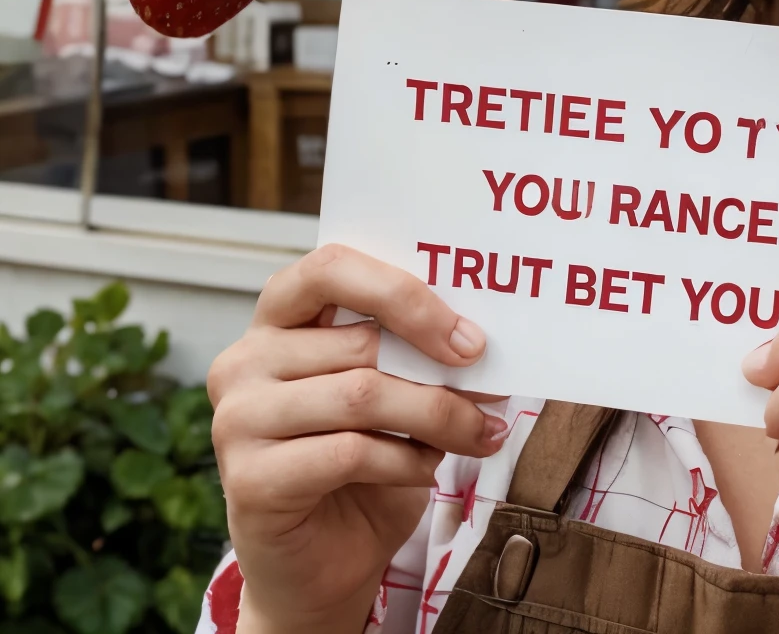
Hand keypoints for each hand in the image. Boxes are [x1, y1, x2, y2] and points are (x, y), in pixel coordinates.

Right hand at [208, 244, 507, 633]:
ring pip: (362, 395)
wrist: (322, 562)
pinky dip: (406, 461)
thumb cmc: (362, 461)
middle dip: (440, 370)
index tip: (467, 334)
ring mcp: (238, 419)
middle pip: (362, 342)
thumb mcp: (392, 390)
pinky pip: (349, 453)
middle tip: (492, 390)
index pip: (331, 266)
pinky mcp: (247, 480)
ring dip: (436, 416)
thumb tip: (480, 339)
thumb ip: (416, 352)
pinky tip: (426, 470)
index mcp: (279, 316)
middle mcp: (246, 359)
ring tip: (475, 433)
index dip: (402, 292)